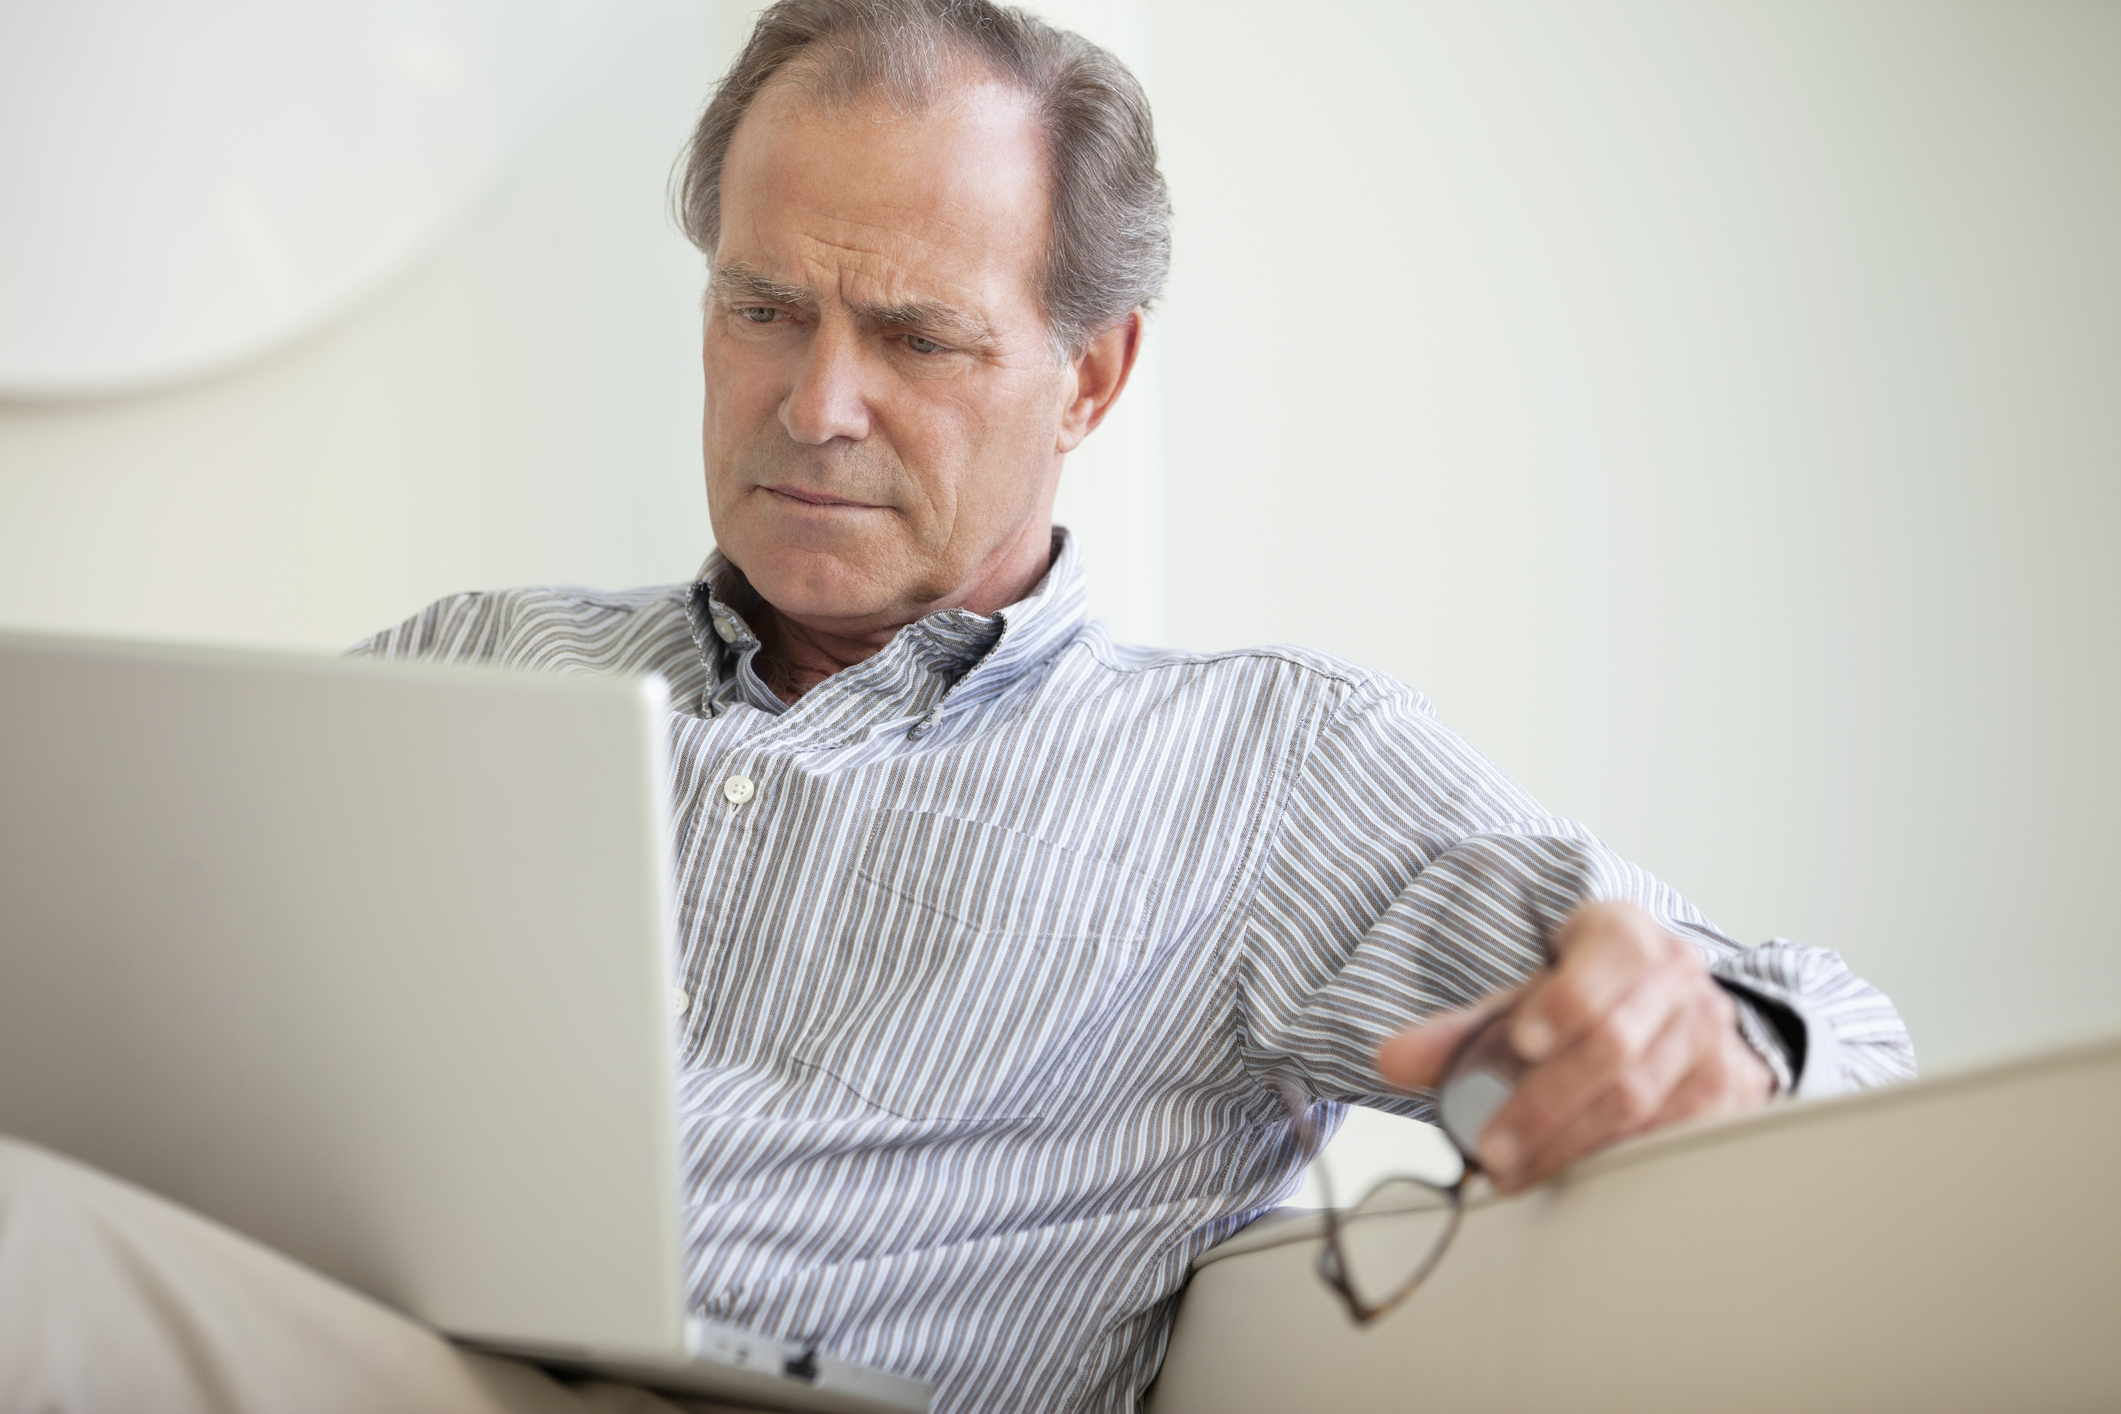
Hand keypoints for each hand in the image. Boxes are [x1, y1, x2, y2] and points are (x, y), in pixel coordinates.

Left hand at [1376, 901, 1772, 1192]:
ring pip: (1638, 1098)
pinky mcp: (1726, 1092)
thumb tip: (1392, 1061)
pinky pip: (1666, 1134)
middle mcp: (1678, 981)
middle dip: (1545, 1102)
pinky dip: (1610, 1158)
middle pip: (1613, 1044)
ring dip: (1567, 1143)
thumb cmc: (1587, 996)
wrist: (1673, 1009)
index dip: (1563, 1001)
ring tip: (1512, 1170)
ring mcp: (1709, 1038)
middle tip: (1491, 1145)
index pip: (1605, 958)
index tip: (1519, 1041)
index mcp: (1626, 935)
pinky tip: (1567, 1173)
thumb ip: (1461, 1029)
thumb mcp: (1527, 996)